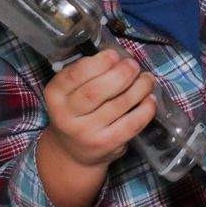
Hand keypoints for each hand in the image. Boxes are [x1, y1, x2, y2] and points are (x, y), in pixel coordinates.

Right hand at [36, 49, 157, 206]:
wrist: (72, 152)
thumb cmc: (77, 111)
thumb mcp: (75, 89)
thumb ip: (96, 69)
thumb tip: (128, 54)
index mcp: (55, 94)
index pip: (74, 75)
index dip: (98, 62)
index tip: (115, 55)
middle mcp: (66, 115)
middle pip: (97, 91)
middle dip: (122, 74)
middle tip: (134, 66)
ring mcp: (86, 132)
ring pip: (118, 105)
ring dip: (139, 88)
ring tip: (147, 80)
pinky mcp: (106, 145)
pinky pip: (131, 124)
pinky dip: (145, 110)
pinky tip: (150, 99)